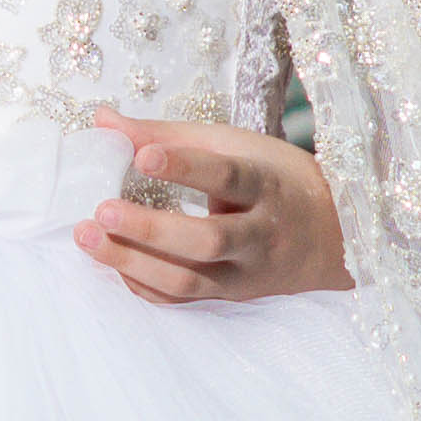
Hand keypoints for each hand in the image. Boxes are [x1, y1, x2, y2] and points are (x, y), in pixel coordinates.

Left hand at [78, 118, 350, 308]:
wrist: (332, 236)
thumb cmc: (274, 180)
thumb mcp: (234, 146)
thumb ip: (166, 134)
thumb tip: (102, 120)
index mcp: (268, 186)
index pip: (229, 176)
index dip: (187, 166)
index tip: (143, 155)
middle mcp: (261, 236)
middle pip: (208, 240)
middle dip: (150, 228)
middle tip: (102, 209)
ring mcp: (247, 275)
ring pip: (190, 280)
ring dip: (133, 262)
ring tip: (88, 238)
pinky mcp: (231, 298)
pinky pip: (183, 300)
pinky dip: (143, 285)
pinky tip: (111, 264)